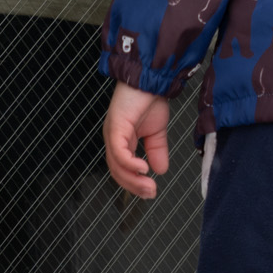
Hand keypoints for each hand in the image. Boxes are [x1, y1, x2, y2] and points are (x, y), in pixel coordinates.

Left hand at [104, 83, 171, 199]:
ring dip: (133, 179)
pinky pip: (120, 151)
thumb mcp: (157, 131)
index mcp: (122, 141)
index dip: (134, 183)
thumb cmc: (149, 99)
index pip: (122, 169)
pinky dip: (131, 163)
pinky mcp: (116, 127)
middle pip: (117, 171)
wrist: (151, 79)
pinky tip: (143, 169)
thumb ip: (157, 151)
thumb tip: (160, 170)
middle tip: (150, 193)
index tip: (149, 193)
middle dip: (134, 186)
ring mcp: (113, 134)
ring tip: (148, 186)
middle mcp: (114, 139)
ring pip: (116, 165)